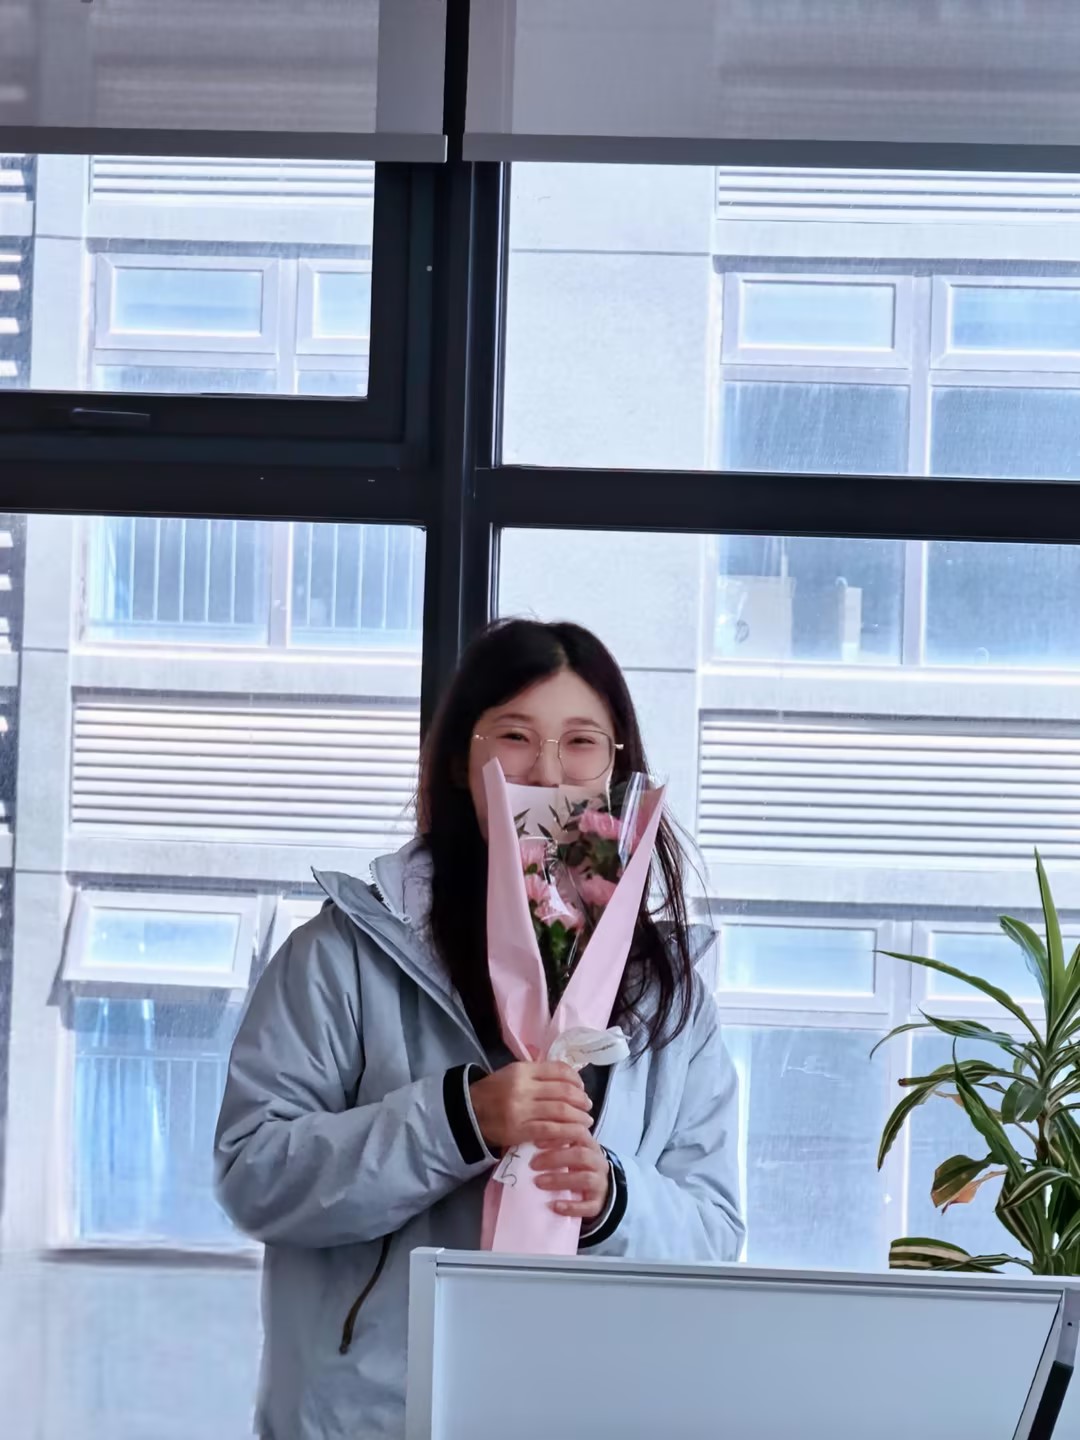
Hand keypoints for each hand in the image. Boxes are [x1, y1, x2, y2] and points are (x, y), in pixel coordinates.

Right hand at [469, 1062, 592, 1151]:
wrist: (469, 1112)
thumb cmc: (494, 1091)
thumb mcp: (513, 1073)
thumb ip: (537, 1074)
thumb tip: (568, 1079)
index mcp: (523, 1070)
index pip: (559, 1071)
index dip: (576, 1080)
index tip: (582, 1088)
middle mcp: (523, 1088)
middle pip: (563, 1092)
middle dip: (581, 1100)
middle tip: (589, 1106)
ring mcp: (522, 1110)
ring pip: (560, 1112)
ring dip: (579, 1117)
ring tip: (587, 1120)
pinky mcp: (520, 1130)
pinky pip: (551, 1130)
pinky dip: (567, 1132)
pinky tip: (576, 1133)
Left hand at [531, 1133, 611, 1220]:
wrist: (597, 1193)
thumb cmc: (577, 1168)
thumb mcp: (570, 1153)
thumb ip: (556, 1146)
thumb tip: (526, 1140)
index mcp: (590, 1146)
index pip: (579, 1134)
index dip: (559, 1137)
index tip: (536, 1143)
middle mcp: (598, 1162)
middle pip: (581, 1155)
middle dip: (555, 1159)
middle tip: (533, 1165)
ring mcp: (601, 1183)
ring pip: (585, 1179)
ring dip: (560, 1180)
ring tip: (539, 1183)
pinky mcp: (598, 1204)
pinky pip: (588, 1206)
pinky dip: (571, 1206)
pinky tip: (554, 1206)